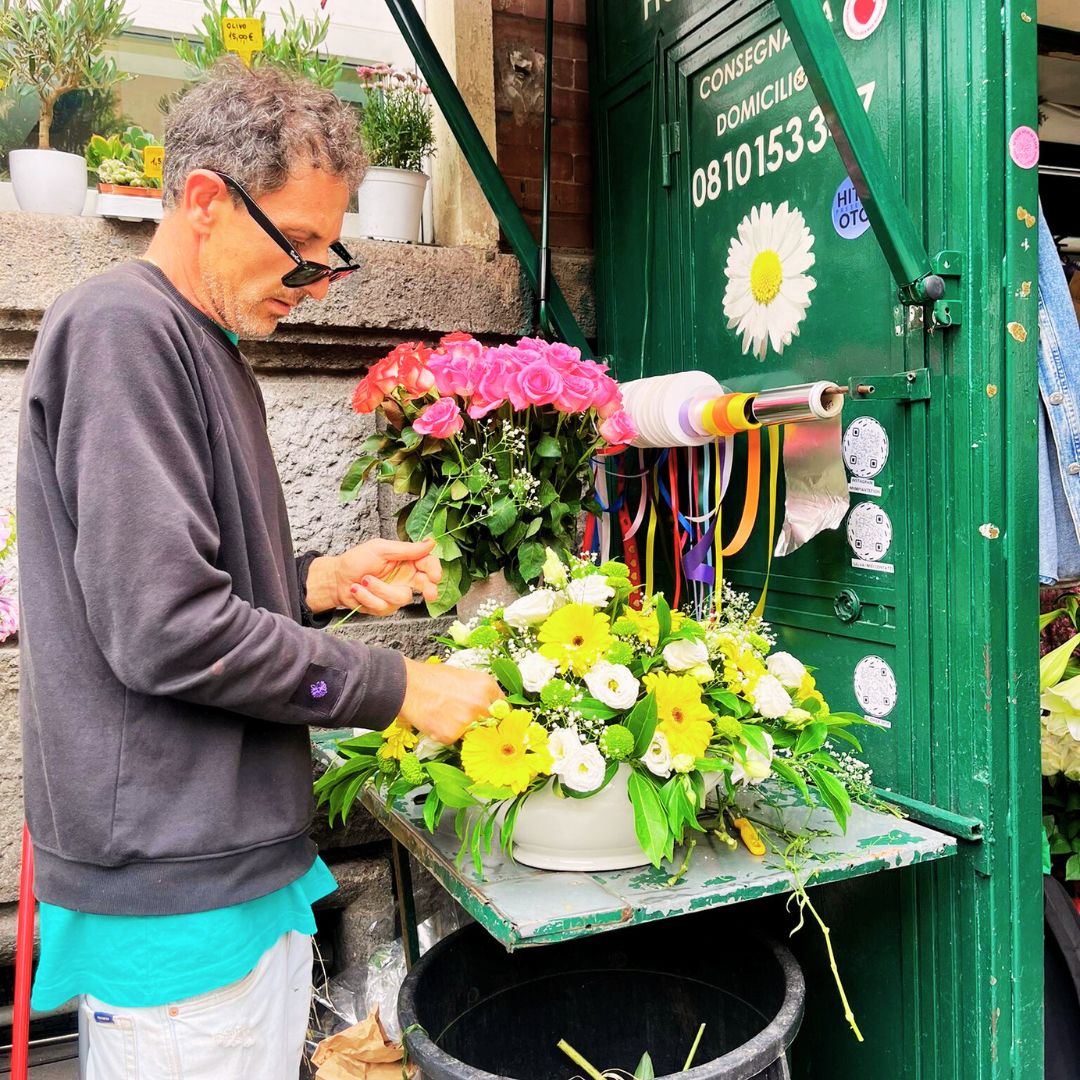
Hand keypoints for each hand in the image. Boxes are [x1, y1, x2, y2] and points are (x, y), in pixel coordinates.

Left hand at [306, 539, 441, 615]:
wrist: (336, 580)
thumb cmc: (355, 561)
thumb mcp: (381, 549)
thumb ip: (407, 549)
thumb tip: (431, 542)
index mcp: (406, 560)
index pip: (427, 564)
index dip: (434, 570)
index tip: (435, 576)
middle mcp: (404, 578)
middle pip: (426, 585)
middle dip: (429, 590)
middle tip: (429, 594)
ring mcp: (395, 593)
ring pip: (402, 598)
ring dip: (379, 589)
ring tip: (364, 580)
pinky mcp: (385, 607)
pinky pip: (384, 606)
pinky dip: (368, 597)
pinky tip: (358, 590)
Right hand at [397, 657, 503, 743]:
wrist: (407, 685)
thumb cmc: (432, 678)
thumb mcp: (464, 676)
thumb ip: (482, 691)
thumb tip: (492, 707)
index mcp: (486, 685)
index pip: (504, 708)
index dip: (496, 714)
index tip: (492, 720)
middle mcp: (481, 704)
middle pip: (491, 725)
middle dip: (481, 725)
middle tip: (465, 719)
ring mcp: (467, 721)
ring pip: (473, 734)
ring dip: (463, 730)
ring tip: (446, 715)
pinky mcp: (451, 735)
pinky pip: (455, 740)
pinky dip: (446, 734)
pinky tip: (436, 721)